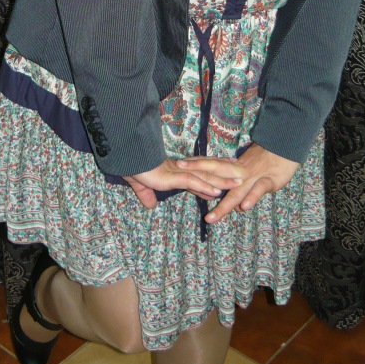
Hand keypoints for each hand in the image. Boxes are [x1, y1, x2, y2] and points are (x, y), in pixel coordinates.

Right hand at [124, 157, 243, 209]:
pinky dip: (205, 187)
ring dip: (222, 180)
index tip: (225, 174)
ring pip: (204, 176)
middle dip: (224, 173)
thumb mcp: (141, 184)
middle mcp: (179, 169)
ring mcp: (177, 172)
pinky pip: (192, 182)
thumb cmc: (130, 165)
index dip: (211, 172)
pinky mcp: (171, 177)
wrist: (123, 158)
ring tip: (238, 183)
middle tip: (240, 174)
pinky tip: (216, 192)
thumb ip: (147, 193)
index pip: (198, 170)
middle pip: (207, 170)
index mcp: (174, 169)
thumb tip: (150, 205)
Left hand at [179, 143, 299, 223]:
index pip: (211, 163)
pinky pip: (259, 189)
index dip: (195, 163)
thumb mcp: (250, 170)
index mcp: (235, 166)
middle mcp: (240, 171)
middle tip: (180, 173)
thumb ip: (239, 184)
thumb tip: (232, 202)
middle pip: (216, 170)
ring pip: (236, 191)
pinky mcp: (269, 180)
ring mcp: (253, 176)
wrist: (287, 148)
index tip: (177, 162)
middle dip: (198, 172)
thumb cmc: (268, 159)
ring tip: (210, 218)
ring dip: (223, 205)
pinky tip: (245, 207)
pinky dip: (252, 197)